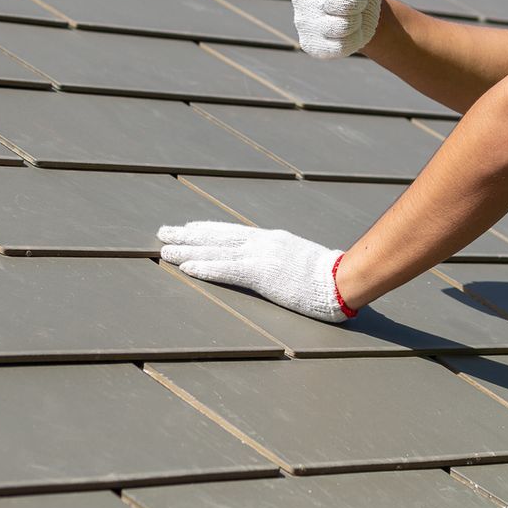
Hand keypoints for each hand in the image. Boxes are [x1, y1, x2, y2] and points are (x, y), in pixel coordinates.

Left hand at [158, 221, 354, 321]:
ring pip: (216, 249)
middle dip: (189, 235)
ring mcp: (261, 256)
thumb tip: (276, 266)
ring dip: (187, 250)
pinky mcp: (262, 273)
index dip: (208, 230)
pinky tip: (186, 267)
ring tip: (164, 249)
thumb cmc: (330, 276)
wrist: (344, 278)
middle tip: (163, 232)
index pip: (233, 232)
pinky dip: (204, 267)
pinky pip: (227, 269)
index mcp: (272, 240)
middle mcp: (262, 242)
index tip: (189, 229)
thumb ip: (284, 259)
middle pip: (218, 236)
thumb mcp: (302, 261)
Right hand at [292, 0, 380, 58]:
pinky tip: (346, 33)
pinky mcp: (310, 46)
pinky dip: (351, 42)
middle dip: (361, 4)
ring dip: (357, 23)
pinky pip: (338, 47)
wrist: (364, 14)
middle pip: (346, 5)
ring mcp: (303, 23)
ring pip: (343, 27)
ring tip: (351, 16)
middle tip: (356, 0)